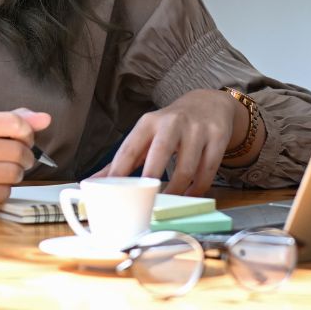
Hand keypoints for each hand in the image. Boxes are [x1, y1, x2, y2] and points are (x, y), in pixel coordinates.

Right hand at [0, 108, 50, 213]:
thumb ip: (12, 120)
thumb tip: (45, 119)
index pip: (12, 122)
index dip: (28, 132)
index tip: (26, 138)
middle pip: (16, 150)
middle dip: (27, 157)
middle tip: (22, 159)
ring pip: (12, 173)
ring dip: (17, 174)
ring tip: (7, 172)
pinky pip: (2, 192)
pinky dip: (4, 189)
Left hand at [95, 89, 239, 195]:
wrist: (208, 104)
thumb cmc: (170, 126)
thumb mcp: (146, 135)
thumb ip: (124, 159)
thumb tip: (93, 183)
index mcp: (148, 123)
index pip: (130, 148)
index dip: (119, 171)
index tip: (110, 193)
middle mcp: (172, 123)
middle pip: (160, 153)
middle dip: (151, 179)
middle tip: (144, 203)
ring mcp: (197, 130)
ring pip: (187, 168)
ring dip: (177, 191)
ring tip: (169, 205)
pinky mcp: (217, 137)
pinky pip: (208, 170)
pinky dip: (198, 189)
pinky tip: (190, 196)